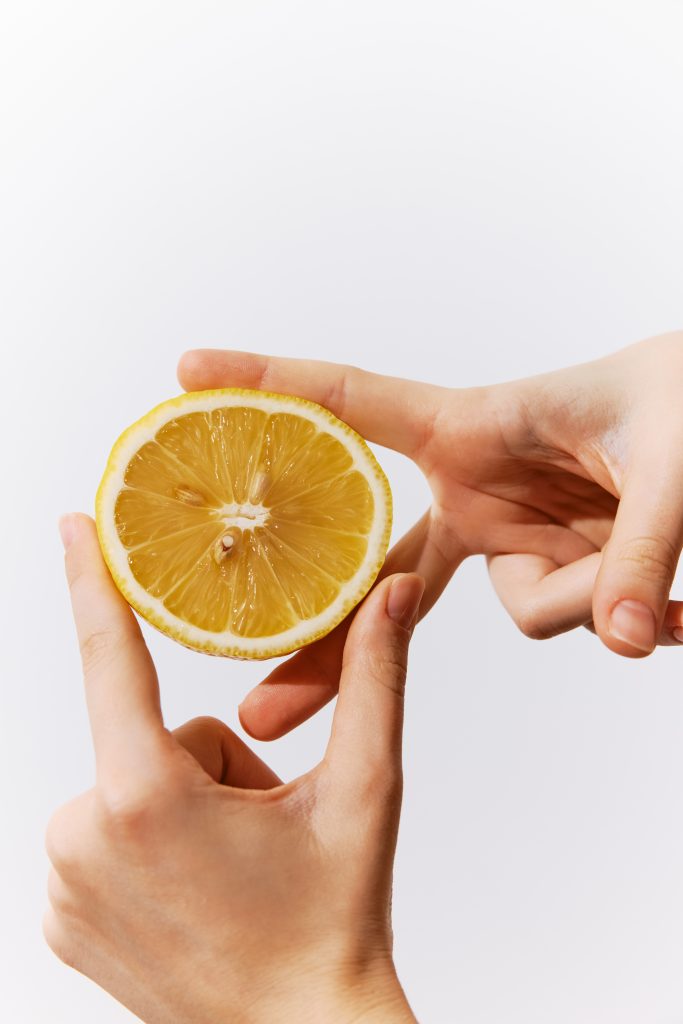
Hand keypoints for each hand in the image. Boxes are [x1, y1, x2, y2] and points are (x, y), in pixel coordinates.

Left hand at [44, 514, 422, 1023]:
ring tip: (232, 868)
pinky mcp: (58, 916)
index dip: (91, 581)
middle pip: (154, 735)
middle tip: (260, 831)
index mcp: (148, 797)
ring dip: (184, 803)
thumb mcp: (363, 790)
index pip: (112, 659)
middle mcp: (83, 839)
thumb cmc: (333, 921)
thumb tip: (389, 591)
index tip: (72, 524)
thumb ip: (373, 678)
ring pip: (131, 781)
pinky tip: (196, 892)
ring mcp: (62, 885)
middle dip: (214, 763)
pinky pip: (104, 831)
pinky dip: (151, 843)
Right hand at [177, 332, 682, 738]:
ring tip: (658, 568)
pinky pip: (564, 620)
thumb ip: (644, 548)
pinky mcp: (546, 569)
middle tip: (262, 709)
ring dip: (588, 596)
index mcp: (471, 427)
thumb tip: (630, 641)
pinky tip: (666, 602)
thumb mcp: (670, 462)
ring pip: (519, 612)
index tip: (188, 376)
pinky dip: (622, 612)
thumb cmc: (682, 400)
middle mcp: (471, 487)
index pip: (351, 402)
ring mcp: (504, 536)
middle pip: (372, 573)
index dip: (266, 383)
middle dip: (322, 643)